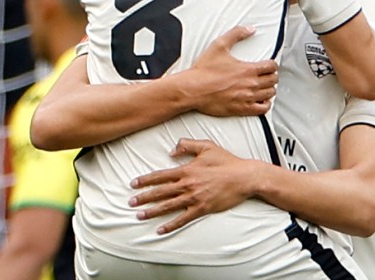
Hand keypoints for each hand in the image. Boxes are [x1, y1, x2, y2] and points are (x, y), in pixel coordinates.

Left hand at [128, 139, 257, 233]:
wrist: (244, 177)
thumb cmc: (227, 161)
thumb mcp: (207, 146)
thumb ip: (187, 145)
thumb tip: (171, 150)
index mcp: (187, 170)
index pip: (160, 176)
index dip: (145, 180)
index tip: (133, 184)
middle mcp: (187, 185)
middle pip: (160, 192)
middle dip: (143, 197)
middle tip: (130, 202)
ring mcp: (194, 198)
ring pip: (168, 206)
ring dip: (152, 212)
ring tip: (139, 216)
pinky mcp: (202, 209)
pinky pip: (183, 219)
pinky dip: (170, 225)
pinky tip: (160, 230)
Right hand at [186, 26, 277, 116]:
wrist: (193, 89)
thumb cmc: (204, 71)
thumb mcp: (219, 45)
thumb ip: (236, 34)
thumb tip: (250, 29)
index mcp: (248, 69)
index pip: (271, 67)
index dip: (273, 65)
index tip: (269, 65)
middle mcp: (250, 84)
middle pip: (273, 80)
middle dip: (272, 76)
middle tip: (268, 75)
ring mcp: (247, 98)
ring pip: (270, 94)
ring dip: (269, 89)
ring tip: (265, 86)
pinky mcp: (242, 109)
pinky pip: (262, 109)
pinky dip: (265, 104)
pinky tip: (262, 100)